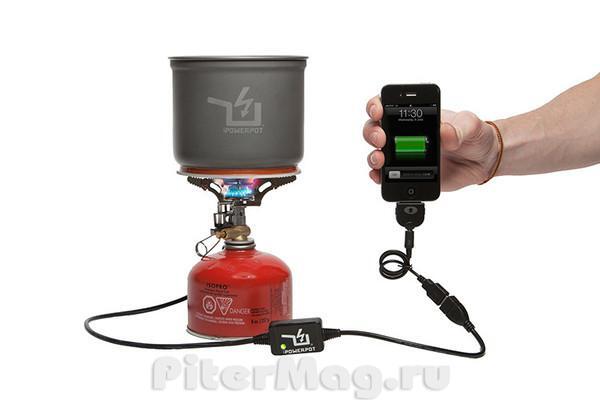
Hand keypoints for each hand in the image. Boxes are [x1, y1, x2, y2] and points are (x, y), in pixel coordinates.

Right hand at [363, 96, 500, 190]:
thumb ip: (459, 127)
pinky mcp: (406, 174)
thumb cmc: (474, 136)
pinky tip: (381, 177)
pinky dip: (379, 176)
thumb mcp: (471, 125)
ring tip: (381, 160)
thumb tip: (444, 132)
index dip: (376, 105)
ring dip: (373, 156)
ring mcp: (402, 155)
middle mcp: (403, 133)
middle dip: (372, 133)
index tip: (379, 111)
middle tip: (382, 138)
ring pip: (376, 153)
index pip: (386, 104)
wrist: (482, 161)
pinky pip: (386, 176)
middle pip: (374, 129)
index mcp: (415, 115)